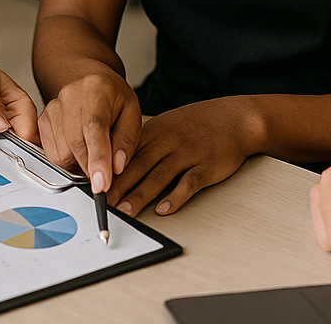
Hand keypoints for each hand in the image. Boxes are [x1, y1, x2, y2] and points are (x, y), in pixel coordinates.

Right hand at [36, 69, 141, 195]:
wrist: (95, 85)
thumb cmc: (114, 100)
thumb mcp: (132, 116)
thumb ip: (126, 142)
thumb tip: (116, 168)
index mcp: (97, 89)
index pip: (95, 127)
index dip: (98, 159)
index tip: (101, 184)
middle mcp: (71, 95)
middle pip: (75, 144)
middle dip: (90, 168)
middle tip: (104, 177)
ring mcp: (53, 107)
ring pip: (61, 153)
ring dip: (78, 166)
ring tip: (93, 155)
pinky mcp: (42, 120)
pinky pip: (51, 153)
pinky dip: (66, 161)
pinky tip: (79, 151)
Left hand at [110, 97, 262, 216]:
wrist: (235, 118)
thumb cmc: (198, 124)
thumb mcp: (168, 126)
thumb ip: (145, 145)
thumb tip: (118, 166)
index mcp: (156, 132)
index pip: (127, 153)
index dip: (110, 171)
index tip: (95, 188)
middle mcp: (169, 141)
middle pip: (139, 165)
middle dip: (119, 186)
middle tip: (103, 204)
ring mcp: (188, 153)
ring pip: (160, 176)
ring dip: (141, 195)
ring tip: (126, 211)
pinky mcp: (207, 166)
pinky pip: (189, 183)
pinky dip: (176, 197)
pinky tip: (164, 209)